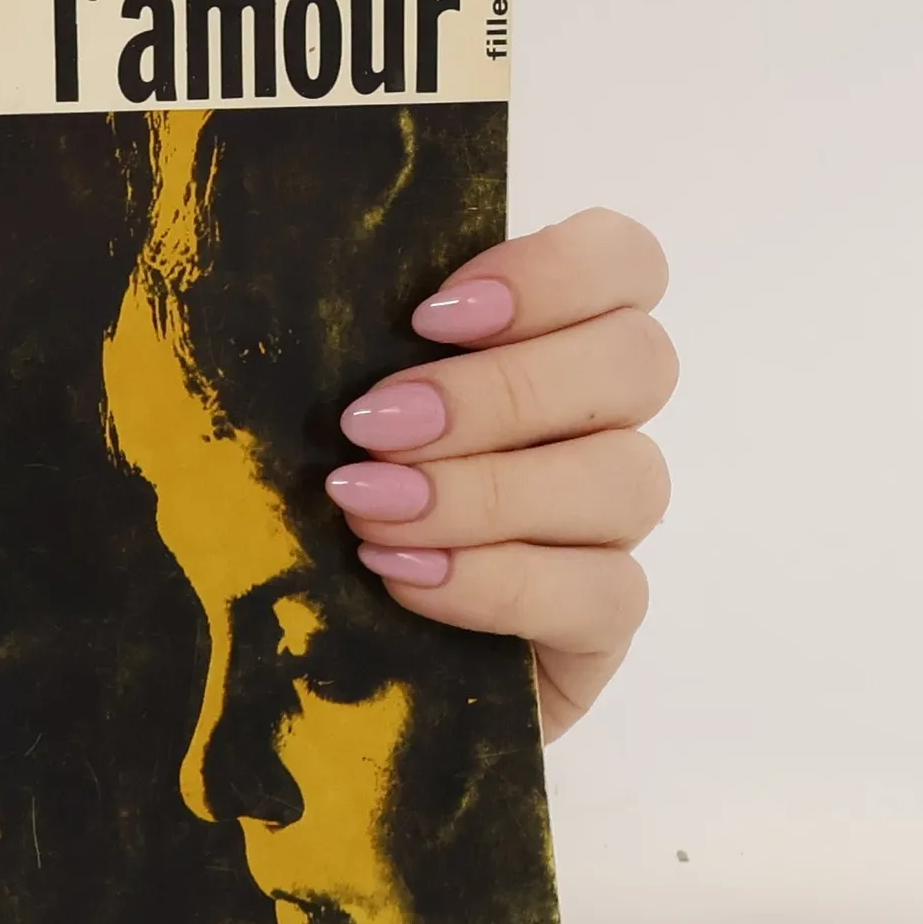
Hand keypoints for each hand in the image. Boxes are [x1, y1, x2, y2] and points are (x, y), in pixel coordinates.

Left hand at [326, 210, 675, 742]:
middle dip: (498, 392)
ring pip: (629, 478)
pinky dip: (496, 580)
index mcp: (546, 339)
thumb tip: (285, 274)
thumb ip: (341, 337)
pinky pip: (604, 593)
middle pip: (637, 364)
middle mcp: (597, 425)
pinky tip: (404, 577)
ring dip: (488, 489)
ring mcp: (607, 529)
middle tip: (371, 424)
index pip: (624, 263)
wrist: (308, 661)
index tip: (429, 315)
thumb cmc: (301, 503)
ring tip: (369, 507)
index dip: (552, 273)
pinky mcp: (599, 626)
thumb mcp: (310, 406)